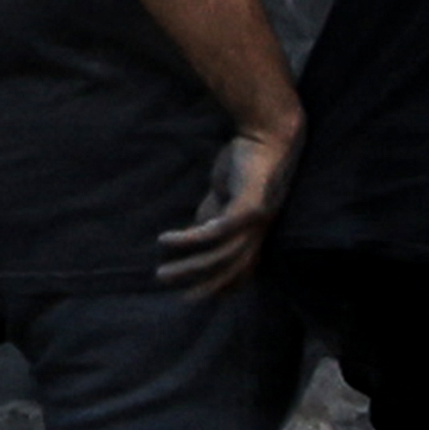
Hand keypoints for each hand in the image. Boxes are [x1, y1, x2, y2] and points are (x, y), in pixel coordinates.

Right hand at [162, 119, 294, 296]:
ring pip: (223, 256)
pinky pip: (216, 231)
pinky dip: (190, 240)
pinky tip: (166, 241)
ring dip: (190, 268)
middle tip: (175, 292)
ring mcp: (258, 219)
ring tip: (162, 274)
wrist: (266, 133)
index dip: (224, 286)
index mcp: (258, 229)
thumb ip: (214, 216)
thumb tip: (196, 237)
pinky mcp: (250, 205)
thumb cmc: (245, 163)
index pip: (245, 269)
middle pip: (233, 269)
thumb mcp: (225, 196)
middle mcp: (262, 229)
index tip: (195, 296)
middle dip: (202, 285)